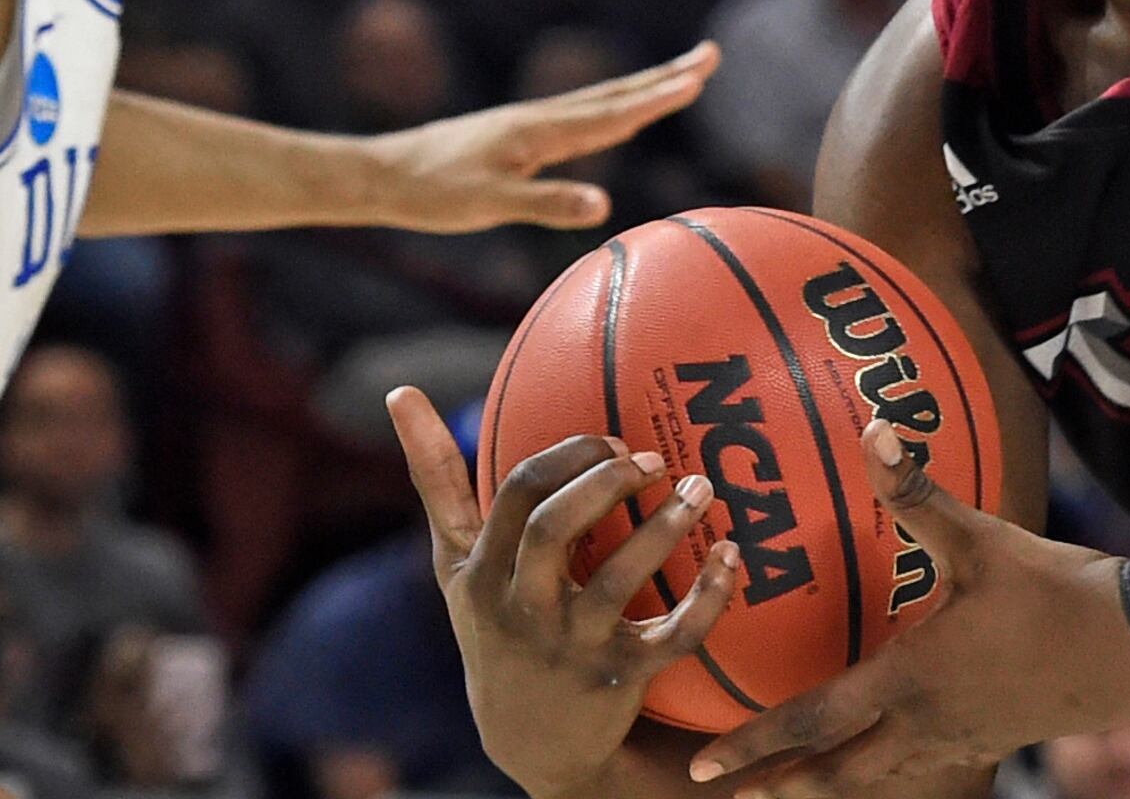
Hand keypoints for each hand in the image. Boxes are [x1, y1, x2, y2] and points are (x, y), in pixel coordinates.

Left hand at [363, 44, 714, 232]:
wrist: (380, 175)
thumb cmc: (430, 194)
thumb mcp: (488, 205)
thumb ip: (546, 204)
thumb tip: (604, 205)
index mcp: (540, 131)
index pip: (614, 113)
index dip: (659, 97)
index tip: (700, 77)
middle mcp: (540, 119)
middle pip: (616, 94)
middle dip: (666, 76)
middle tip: (712, 55)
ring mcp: (528, 125)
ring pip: (599, 102)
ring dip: (643, 89)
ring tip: (678, 78)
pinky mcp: (516, 137)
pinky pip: (580, 119)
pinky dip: (612, 110)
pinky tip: (613, 118)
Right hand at [391, 386, 742, 798]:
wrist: (528, 738)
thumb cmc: (494, 621)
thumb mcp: (454, 561)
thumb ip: (436, 479)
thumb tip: (400, 391)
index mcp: (486, 572)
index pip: (518, 494)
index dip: (568, 457)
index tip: (610, 441)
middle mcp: (524, 609)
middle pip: (554, 530)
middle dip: (605, 483)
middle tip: (651, 460)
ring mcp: (572, 647)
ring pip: (617, 582)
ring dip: (664, 528)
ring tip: (701, 487)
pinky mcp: (622, 678)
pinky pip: (673, 637)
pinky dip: (708, 596)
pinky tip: (729, 555)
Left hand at [689, 421, 1129, 794]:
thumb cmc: (1059, 592)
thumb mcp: (983, 540)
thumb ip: (919, 493)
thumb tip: (874, 431)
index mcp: (911, 678)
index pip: (814, 722)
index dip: (755, 746)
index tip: (705, 768)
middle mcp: (926, 723)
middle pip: (834, 774)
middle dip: (776, 787)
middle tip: (727, 794)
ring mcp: (959, 741)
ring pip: (876, 780)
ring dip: (825, 786)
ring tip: (786, 790)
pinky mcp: (990, 742)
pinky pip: (919, 770)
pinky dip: (881, 772)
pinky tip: (879, 758)